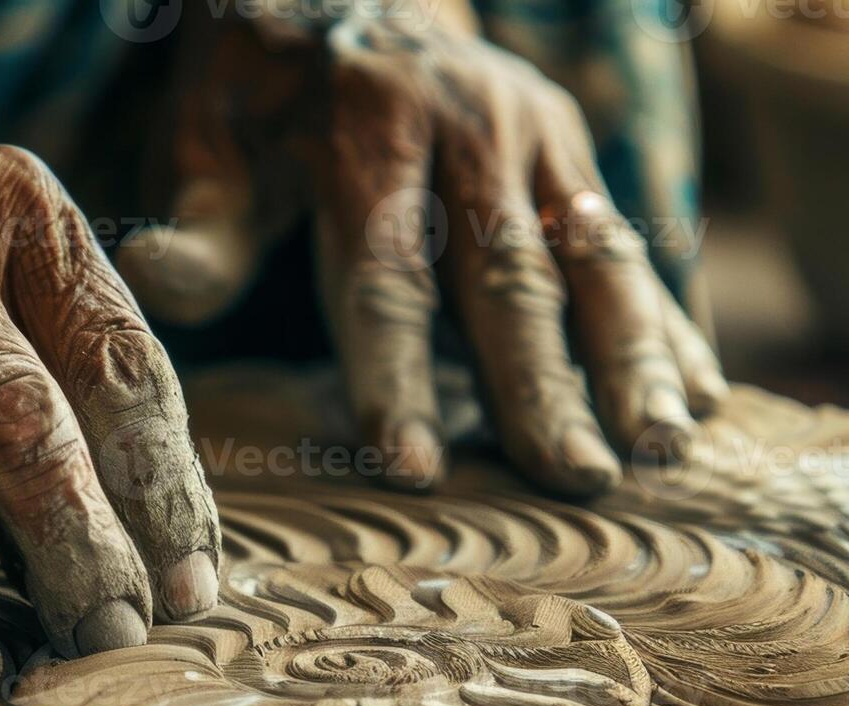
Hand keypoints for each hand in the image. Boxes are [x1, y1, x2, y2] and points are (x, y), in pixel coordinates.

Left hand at [115, 10, 727, 493]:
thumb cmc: (266, 83)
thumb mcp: (212, 131)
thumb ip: (203, 218)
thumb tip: (148, 281)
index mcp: (367, 135)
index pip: (384, 277)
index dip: (395, 376)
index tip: (412, 469)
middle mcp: (467, 132)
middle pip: (508, 276)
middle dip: (542, 385)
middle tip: (575, 480)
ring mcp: (534, 136)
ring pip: (593, 255)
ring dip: (631, 353)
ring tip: (661, 445)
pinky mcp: (572, 146)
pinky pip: (629, 237)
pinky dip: (664, 316)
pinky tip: (700, 393)